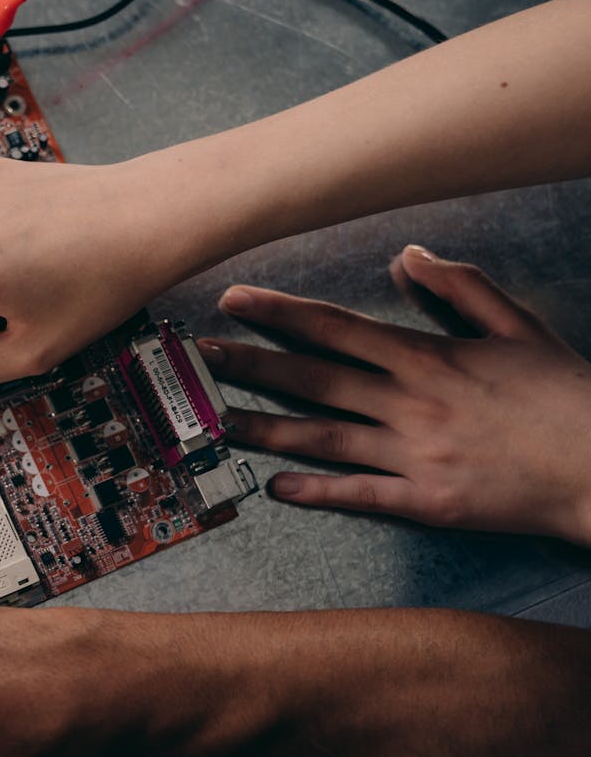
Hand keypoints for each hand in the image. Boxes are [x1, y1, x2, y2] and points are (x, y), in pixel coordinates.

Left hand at [199, 245, 590, 545]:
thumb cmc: (564, 396)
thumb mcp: (518, 326)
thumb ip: (460, 287)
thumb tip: (406, 256)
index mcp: (428, 357)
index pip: (336, 327)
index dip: (279, 311)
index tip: (235, 300)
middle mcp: (411, 403)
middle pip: (315, 378)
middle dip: (254, 364)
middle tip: (202, 356)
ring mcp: (415, 454)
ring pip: (324, 437)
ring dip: (267, 428)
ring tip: (220, 421)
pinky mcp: (428, 501)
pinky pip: (361, 495)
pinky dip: (317, 491)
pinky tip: (277, 488)